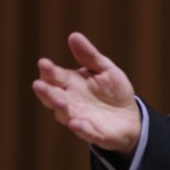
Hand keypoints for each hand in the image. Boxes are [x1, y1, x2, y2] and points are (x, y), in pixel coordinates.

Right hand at [32, 32, 141, 154]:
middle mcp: (70, 101)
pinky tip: (76, 123)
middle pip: (53, 96)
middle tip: (39, 84)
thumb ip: (90, 56)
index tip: (44, 63)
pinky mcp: (93, 132)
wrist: (130, 116)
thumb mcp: (105, 69)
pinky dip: (81, 128)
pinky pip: (85, 131)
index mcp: (71, 84)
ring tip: (59, 100)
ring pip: (64, 114)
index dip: (48, 71)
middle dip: (46, 91)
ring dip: (60, 108)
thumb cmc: (113, 91)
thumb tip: (74, 36)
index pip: (55, 77)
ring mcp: (79, 118)